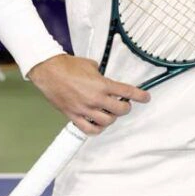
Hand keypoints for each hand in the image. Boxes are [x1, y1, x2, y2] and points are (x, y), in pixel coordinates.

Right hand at [28, 54, 150, 134]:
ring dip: (112, 118)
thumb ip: (102, 76)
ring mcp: (84, 109)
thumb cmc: (68, 66)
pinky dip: (97, 128)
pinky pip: (89, 129)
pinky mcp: (73, 116)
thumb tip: (107, 81)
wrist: (49, 71)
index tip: (145, 97)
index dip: (140, 96)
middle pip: (121, 110)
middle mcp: (95, 98)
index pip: (128, 92)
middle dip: (126, 107)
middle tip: (123, 103)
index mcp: (102, 85)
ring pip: (107, 121)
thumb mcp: (92, 65)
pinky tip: (99, 123)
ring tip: (109, 112)